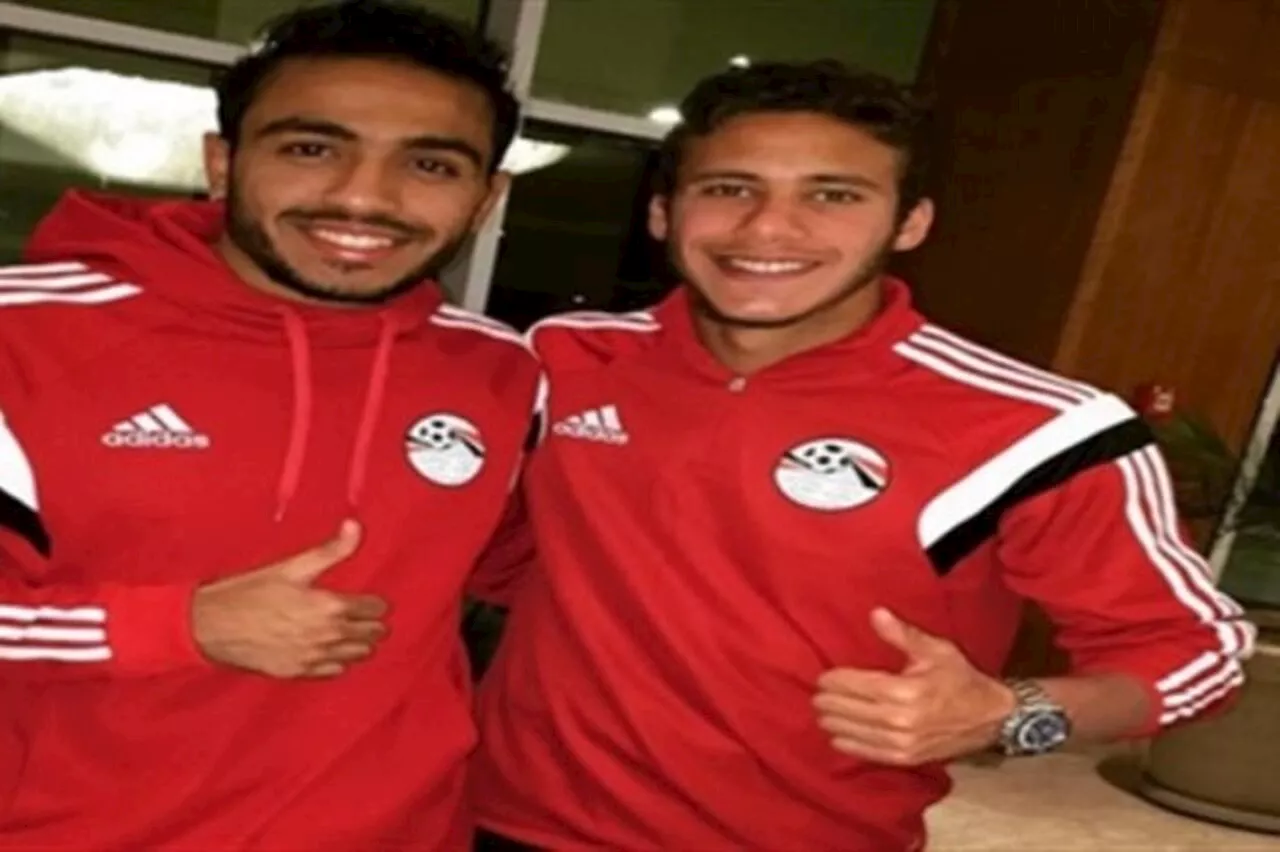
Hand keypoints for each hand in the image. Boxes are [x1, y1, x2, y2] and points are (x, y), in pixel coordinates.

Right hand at [192, 520, 387, 677]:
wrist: (212, 627)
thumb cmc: (249, 592)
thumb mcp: (291, 566)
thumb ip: (330, 550)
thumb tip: (355, 526)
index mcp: (330, 607)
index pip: (374, 609)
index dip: (377, 604)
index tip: (375, 602)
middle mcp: (328, 636)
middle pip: (371, 636)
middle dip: (374, 625)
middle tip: (370, 618)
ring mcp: (313, 658)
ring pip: (356, 656)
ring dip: (361, 645)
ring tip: (357, 635)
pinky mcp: (298, 672)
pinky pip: (333, 671)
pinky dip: (339, 662)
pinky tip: (334, 653)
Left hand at [813, 608, 1014, 765]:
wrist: (990, 717)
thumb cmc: (960, 678)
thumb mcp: (936, 649)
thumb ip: (902, 634)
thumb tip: (875, 613)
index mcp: (904, 691)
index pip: (855, 685)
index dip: (834, 681)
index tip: (821, 678)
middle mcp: (899, 720)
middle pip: (849, 710)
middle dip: (828, 702)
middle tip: (816, 695)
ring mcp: (902, 743)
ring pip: (854, 733)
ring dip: (833, 723)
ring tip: (821, 713)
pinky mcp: (906, 758)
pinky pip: (869, 753)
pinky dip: (849, 745)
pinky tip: (837, 737)